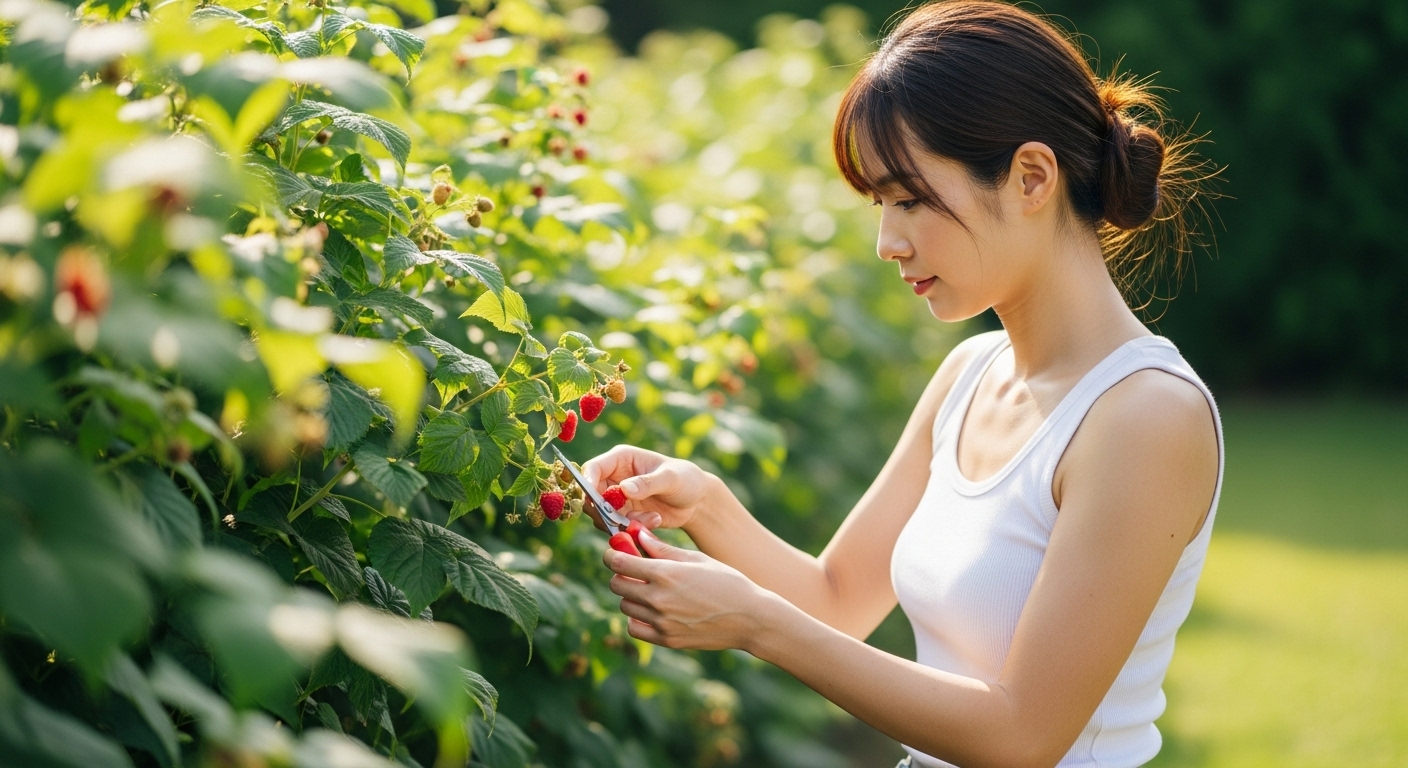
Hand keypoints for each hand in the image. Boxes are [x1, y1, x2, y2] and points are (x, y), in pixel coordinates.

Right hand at [581, 445, 718, 531]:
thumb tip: (623, 488)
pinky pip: (616, 527)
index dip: (587, 483)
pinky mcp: (624, 516)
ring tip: (651, 518)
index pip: (593, 468)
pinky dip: (632, 529)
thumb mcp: (670, 478)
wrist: (697, 501)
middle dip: (603, 511)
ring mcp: (617, 498)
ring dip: (622, 522)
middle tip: (623, 519)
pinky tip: (654, 521)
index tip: (595, 501)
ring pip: (601, 515)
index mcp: (621, 459)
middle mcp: (614, 477)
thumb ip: (647, 483)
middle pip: (590, 495)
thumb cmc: (685, 479)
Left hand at [603, 527, 778, 651]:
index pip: (619, 563)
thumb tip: (638, 535)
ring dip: (631, 596)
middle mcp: (659, 598)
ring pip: (625, 606)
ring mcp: (661, 622)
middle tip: (634, 570)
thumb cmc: (727, 581)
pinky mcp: (666, 639)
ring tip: (650, 590)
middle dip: (621, 574)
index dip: (612, 554)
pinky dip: (637, 619)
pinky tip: (653, 610)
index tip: (615, 552)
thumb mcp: (696, 559)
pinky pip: (635, 628)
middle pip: (616, 585)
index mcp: (666, 573)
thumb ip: (663, 549)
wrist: (749, 617)